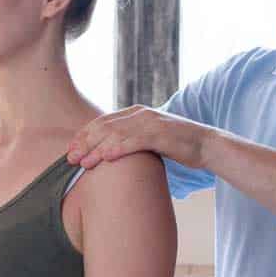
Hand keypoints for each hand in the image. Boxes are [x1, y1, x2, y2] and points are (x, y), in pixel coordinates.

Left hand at [67, 105, 208, 171]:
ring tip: (83, 163)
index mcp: (135, 113)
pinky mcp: (161, 134)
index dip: (83, 136)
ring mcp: (150, 123)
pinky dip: (118, 148)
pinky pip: (134, 141)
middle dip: (84, 143)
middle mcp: (140, 114)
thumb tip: (109, 152)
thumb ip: (131, 139)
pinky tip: (106, 158)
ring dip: (96, 149)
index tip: (70, 150)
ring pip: (115, 135)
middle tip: (69, 159)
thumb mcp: (149, 139)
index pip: (101, 122)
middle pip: (104, 127)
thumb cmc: (177, 145)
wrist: (206, 145)